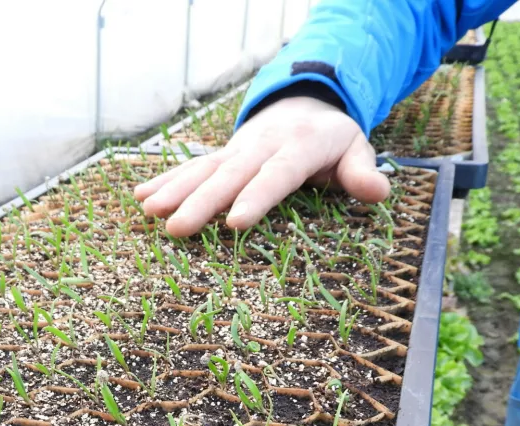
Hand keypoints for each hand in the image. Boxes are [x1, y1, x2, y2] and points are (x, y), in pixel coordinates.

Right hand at [134, 96, 390, 236]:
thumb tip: (379, 192)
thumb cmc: (332, 139)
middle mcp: (261, 146)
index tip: (233, 223)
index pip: (275, 176)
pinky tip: (140, 196)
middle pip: (230, 176)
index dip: (255, 198)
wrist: (305, 103)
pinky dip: (166, 180)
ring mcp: (237, 149)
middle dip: (201, 202)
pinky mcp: (221, 154)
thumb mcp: (356, 149)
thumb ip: (362, 172)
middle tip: (176, 228)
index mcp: (297, 148)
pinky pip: (191, 166)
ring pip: (204, 169)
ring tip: (148, 211)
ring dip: (174, 190)